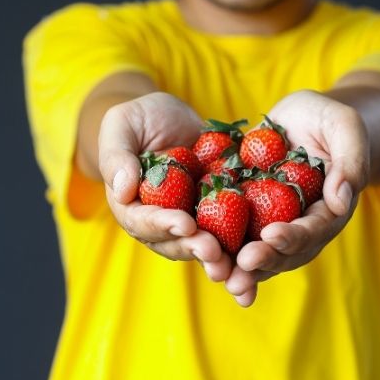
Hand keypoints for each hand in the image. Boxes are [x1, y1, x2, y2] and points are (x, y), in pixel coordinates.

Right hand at [98, 92, 232, 282]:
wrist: (171, 116)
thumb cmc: (139, 118)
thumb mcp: (122, 125)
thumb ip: (117, 156)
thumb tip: (122, 190)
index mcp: (131, 206)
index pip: (142, 221)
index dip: (162, 225)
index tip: (184, 224)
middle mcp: (159, 222)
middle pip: (173, 243)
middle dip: (194, 248)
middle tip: (214, 251)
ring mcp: (188, 220)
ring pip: (201, 245)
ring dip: (218, 257)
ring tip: (236, 263)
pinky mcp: (215, 214)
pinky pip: (229, 231)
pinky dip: (243, 243)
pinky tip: (262, 247)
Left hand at [225, 90, 370, 305]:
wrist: (298, 118)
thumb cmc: (326, 119)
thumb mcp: (345, 127)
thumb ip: (350, 161)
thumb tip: (341, 201)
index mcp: (327, 210)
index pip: (313, 230)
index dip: (293, 236)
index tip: (271, 235)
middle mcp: (299, 224)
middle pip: (283, 252)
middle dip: (263, 261)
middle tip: (242, 265)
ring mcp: (270, 222)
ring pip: (256, 251)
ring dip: (238, 267)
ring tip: (219, 275)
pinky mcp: (244, 212)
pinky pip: (228, 232)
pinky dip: (215, 244)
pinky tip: (197, 251)